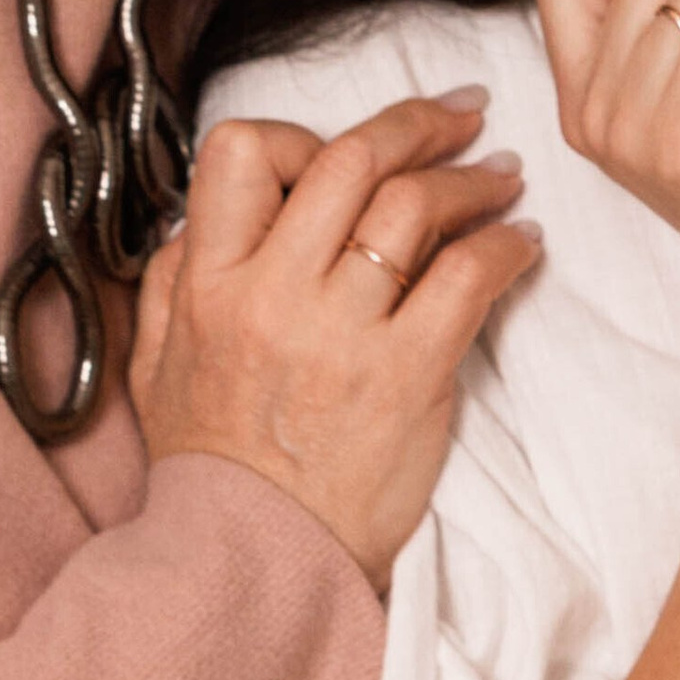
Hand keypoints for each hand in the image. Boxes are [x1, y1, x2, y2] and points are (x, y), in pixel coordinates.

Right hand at [131, 96, 540, 590]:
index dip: (305, 132)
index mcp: (209, 282)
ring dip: (471, 178)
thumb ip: (177, 278)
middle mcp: (272, 293)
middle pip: (351, 158)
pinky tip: (520, 244)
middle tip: (462, 114)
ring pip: (413, 205)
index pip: (245, 151)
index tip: (353, 145)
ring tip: (502, 177)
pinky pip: (466, 277)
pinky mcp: (405, 375)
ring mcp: (341, 333)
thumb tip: (206, 211)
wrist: (255, 565)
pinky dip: (503, 247)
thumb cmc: (215, 465)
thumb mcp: (159, 364)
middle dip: (417, 122)